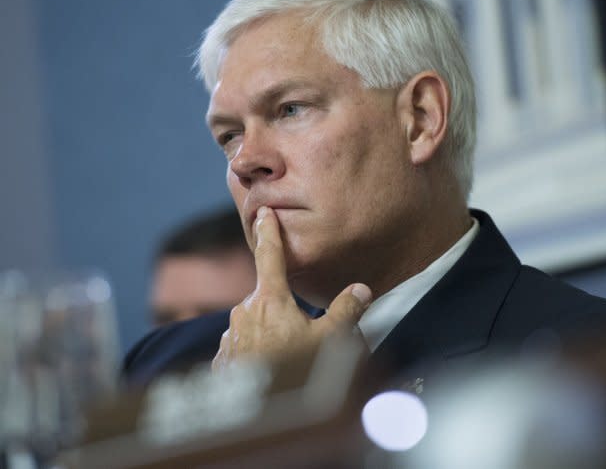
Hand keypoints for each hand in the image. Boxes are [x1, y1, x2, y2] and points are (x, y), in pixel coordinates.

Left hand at [212, 206, 371, 370]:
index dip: (269, 232)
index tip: (263, 212)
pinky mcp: (222, 360)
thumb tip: (361, 289)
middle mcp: (244, 312)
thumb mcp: (330, 340)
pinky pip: (242, 347)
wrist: (258, 414)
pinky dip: (255, 354)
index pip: (271, 256)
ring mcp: (230, 337)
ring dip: (269, 334)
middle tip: (302, 334)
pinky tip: (269, 370)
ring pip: (253, 325)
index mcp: (270, 300)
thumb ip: (346, 310)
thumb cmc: (294, 373)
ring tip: (288, 359)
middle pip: (267, 299)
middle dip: (283, 310)